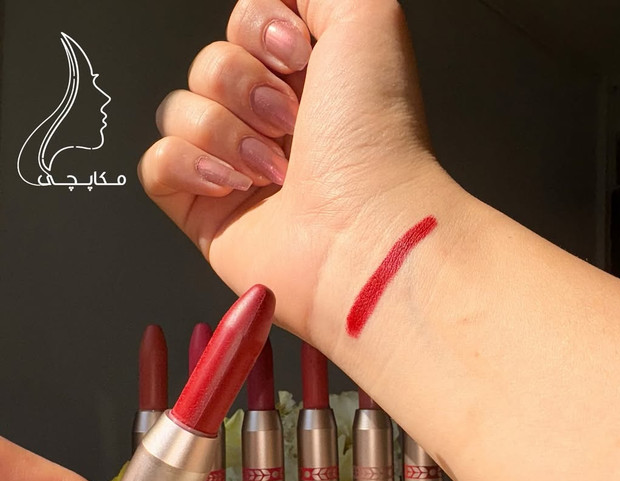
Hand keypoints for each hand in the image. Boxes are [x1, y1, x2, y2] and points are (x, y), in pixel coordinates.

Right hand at [139, 0, 444, 341]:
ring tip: (274, 169)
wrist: (363, 233)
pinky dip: (190, 166)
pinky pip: (156, 165)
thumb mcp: (367, 19)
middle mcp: (272, 124)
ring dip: (225, 131)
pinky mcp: (206, 213)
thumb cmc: (375, 141)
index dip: (259, 29)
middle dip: (244, 85)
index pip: (244, 22)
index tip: (299, 57)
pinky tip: (235, 186)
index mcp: (310, 80)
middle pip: (208, 64)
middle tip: (292, 123)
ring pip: (178, 110)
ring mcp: (236, 169)